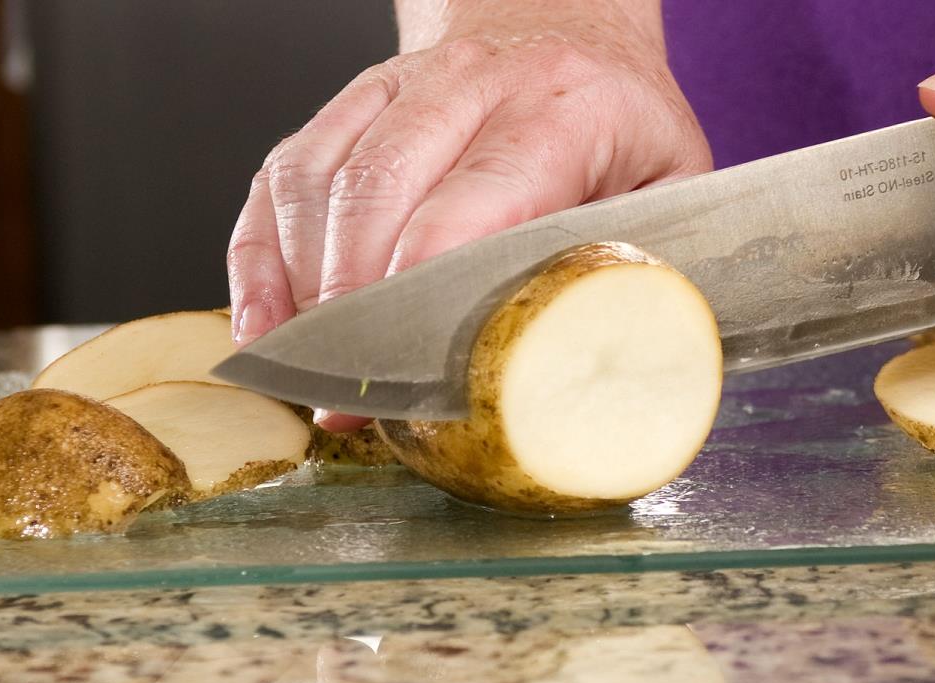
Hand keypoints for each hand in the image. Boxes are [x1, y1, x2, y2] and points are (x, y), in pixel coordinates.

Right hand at [226, 1, 710, 430]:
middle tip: (351, 394)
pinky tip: (267, 323)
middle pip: (378, 192)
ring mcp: (399, 87)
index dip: (425, 295)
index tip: (408, 377)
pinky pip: (284, 174)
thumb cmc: (620, 123)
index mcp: (562, 109)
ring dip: (302, 288)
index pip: (472, 203)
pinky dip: (263, 257)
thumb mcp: (671, 183)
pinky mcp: (351, 103)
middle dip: (354, 307)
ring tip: (310, 371)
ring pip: (319, 182)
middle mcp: (470, 83)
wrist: (565, 25)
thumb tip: (612, 362)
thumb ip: (645, 260)